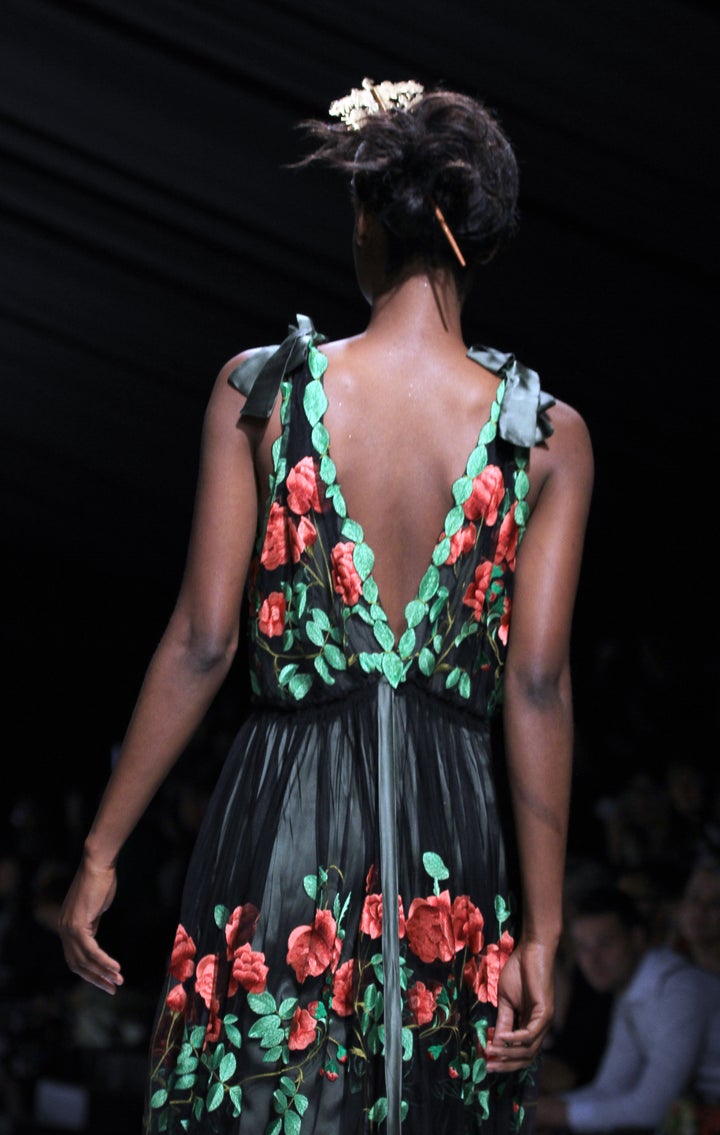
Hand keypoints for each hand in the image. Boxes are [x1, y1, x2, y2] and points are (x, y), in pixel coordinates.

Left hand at [58, 857, 123, 994]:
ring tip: (118, 981)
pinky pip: (91, 950)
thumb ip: (92, 925)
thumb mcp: (95, 909)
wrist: (97, 864)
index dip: (90, 972)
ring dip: (102, 973)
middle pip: (77, 964)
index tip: (107, 981)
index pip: (75, 958)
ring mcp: (69, 928)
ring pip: (84, 960)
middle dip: (96, 979)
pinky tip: (115, 967)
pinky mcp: (78, 924)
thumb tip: (94, 939)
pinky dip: (103, 961)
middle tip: (113, 989)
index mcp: (67, 927)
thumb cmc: (100, 882)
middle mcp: (63, 930)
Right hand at [485, 939, 555, 1072]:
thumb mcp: (506, 1000)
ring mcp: (545, 1021)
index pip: (520, 1052)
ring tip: (491, 1051)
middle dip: (506, 1064)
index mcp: (531, 1024)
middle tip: (487, 1066)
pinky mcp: (546, 1012)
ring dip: (509, 1054)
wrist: (531, 950)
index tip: (486, 1061)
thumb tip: (494, 1041)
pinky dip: (516, 1039)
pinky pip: (531, 1034)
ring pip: (529, 1050)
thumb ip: (503, 1021)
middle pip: (526, 1057)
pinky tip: (501, 1038)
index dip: (504, 1060)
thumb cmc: (518, 971)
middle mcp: (540, 1027)